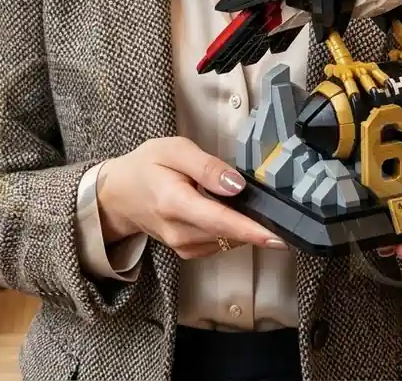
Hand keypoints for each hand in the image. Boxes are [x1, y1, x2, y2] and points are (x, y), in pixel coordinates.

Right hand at [96, 136, 288, 258]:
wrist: (119, 194)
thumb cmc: (147, 165)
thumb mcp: (174, 150)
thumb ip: (206, 166)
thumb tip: (237, 185)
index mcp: (174, 202)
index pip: (219, 220)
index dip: (251, 230)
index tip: (277, 236)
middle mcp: (178, 231)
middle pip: (226, 234)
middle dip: (257, 227)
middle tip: (282, 217)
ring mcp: (181, 245)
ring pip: (225, 242)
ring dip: (246, 230)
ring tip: (259, 211)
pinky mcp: (187, 250)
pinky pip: (219, 244)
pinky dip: (232, 232)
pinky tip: (235, 215)